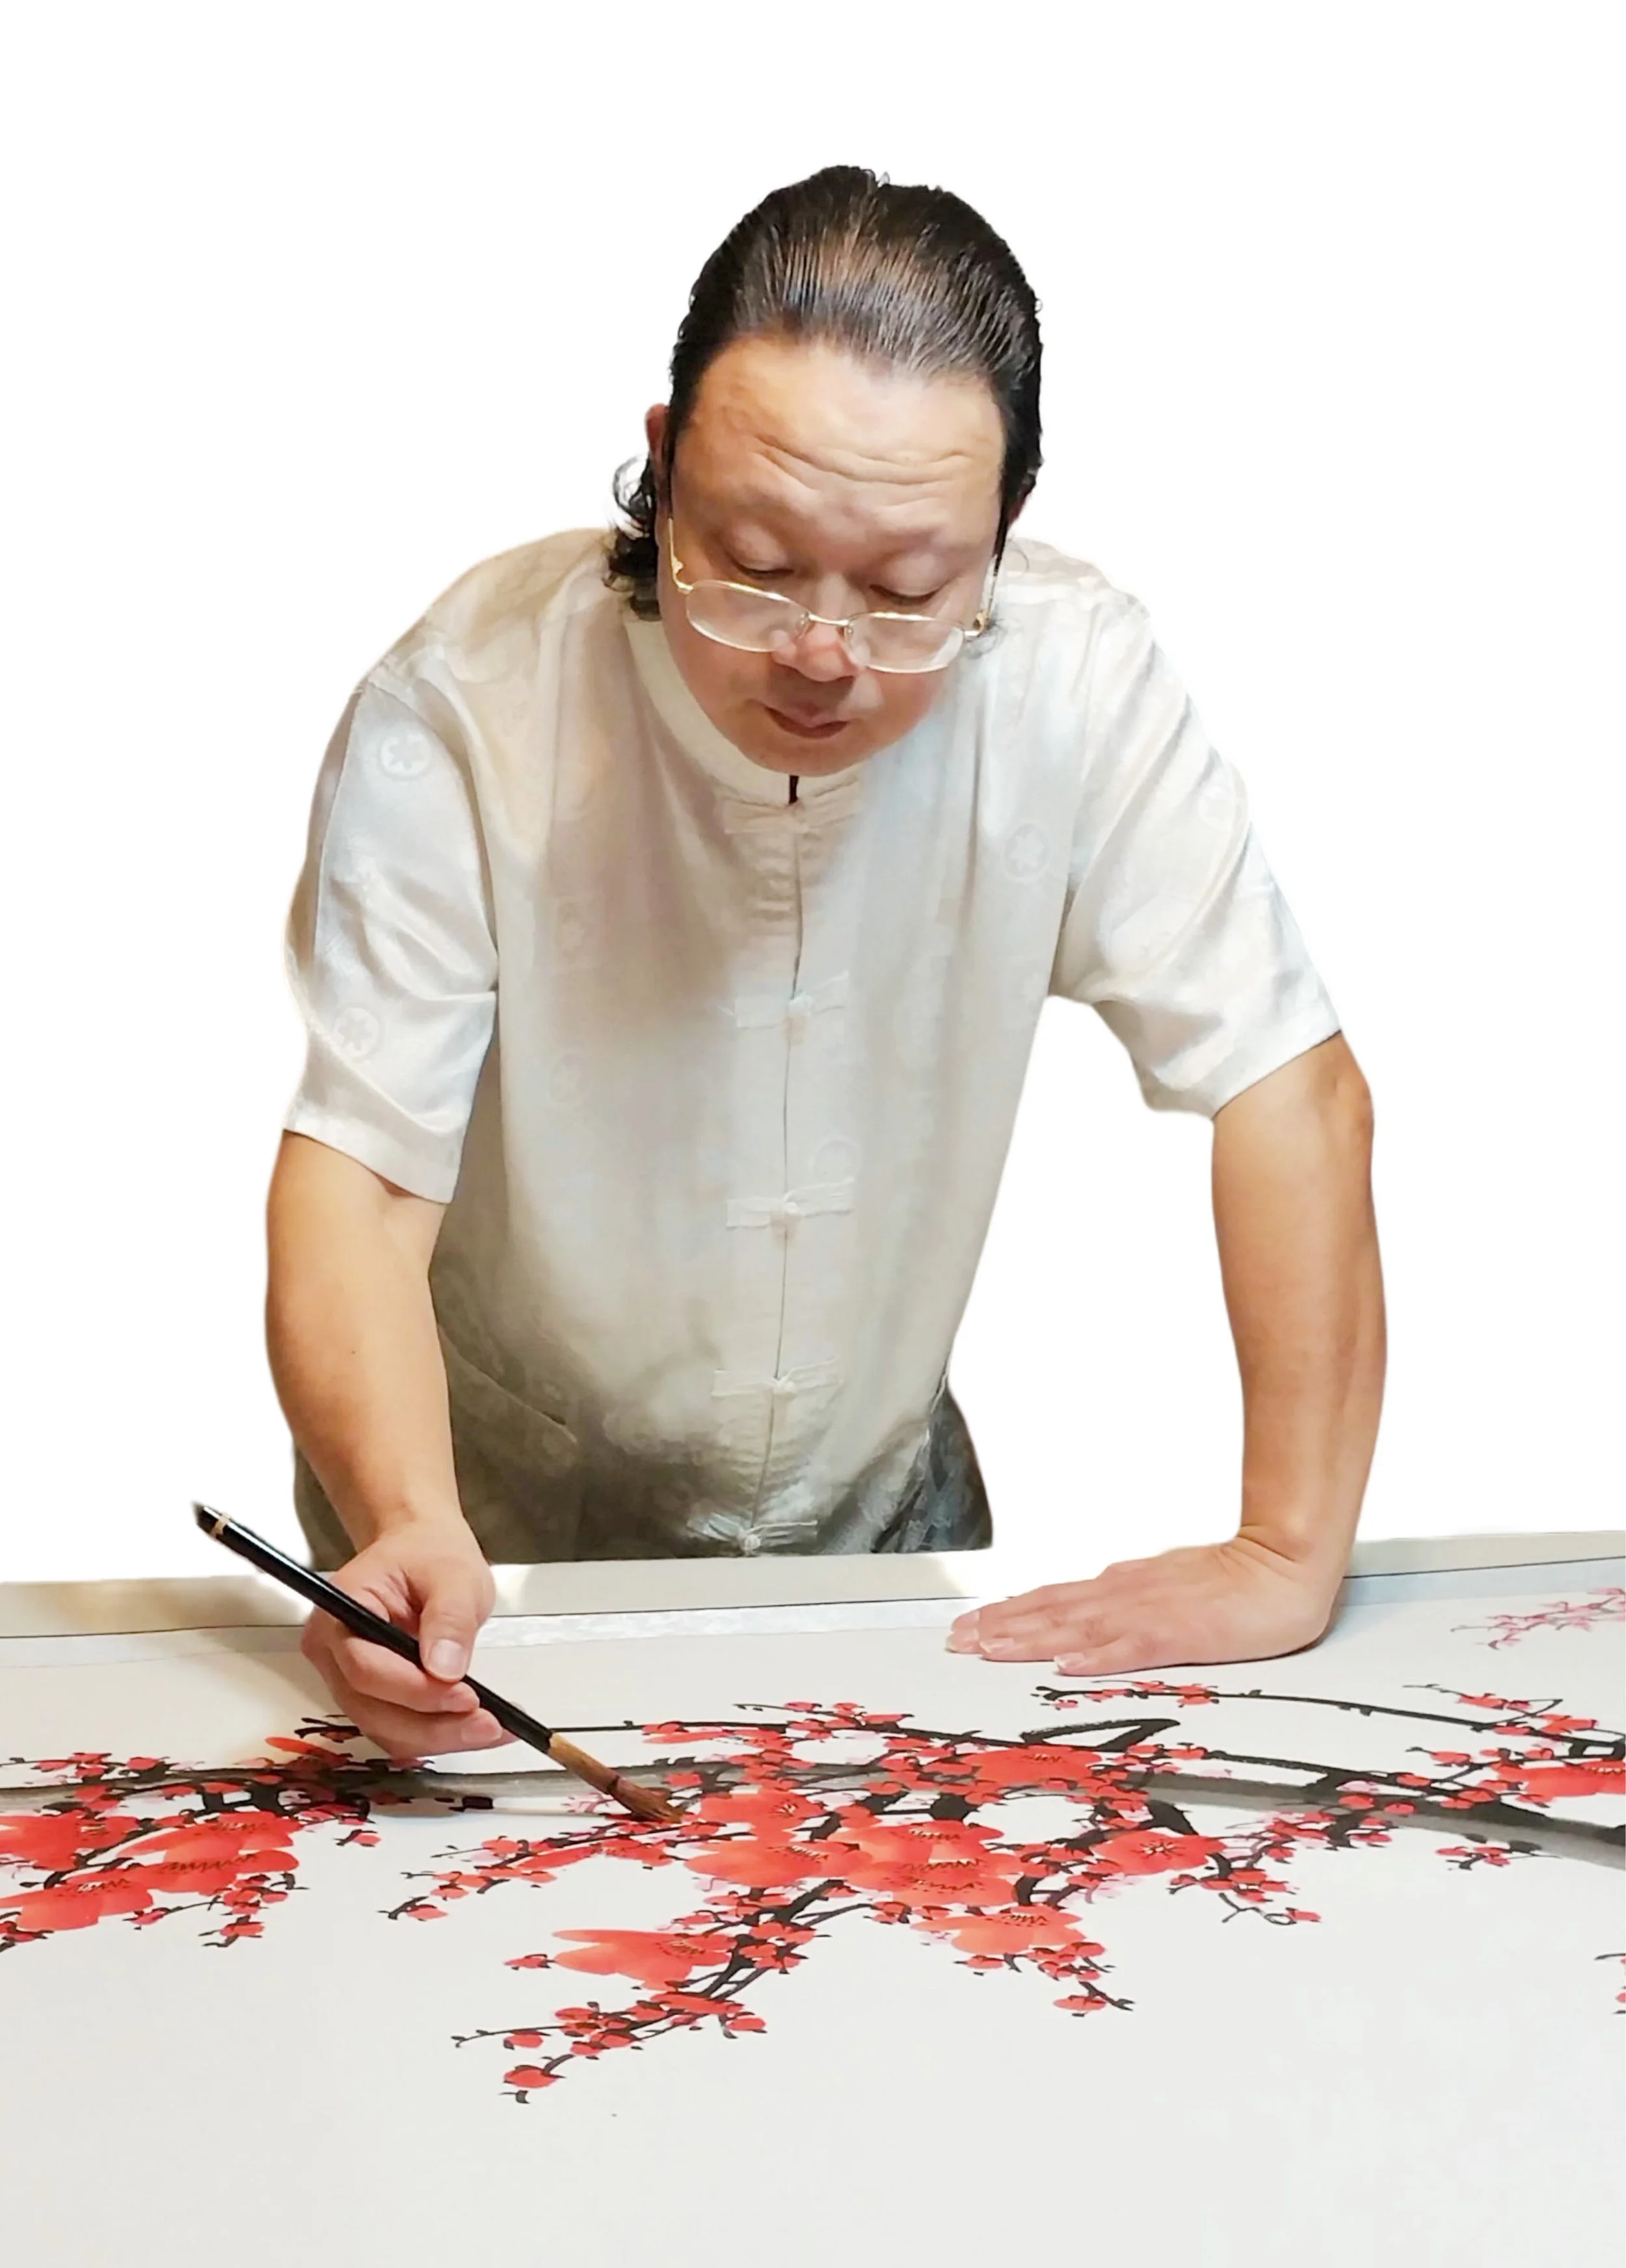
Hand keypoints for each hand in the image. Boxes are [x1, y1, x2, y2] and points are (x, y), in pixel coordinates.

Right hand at [300, 1521, 511, 1756]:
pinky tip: (472, 1726)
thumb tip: (445, 1668)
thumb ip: (449, 1618)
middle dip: (432, 1725)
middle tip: (487, 1725)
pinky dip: (434, 1732)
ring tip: (488, 1728)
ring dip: (436, 1736)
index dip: (414, 1691)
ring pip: (384, 1727)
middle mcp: (333, 1649)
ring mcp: (347, 1676)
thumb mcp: (454, 1574)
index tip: (465, 1697)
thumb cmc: (429, 1553)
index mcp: (341, 1608)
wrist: (422, 1548)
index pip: (366, 1668)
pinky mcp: (369, 1694)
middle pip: (372, 1709)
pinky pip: (396, 1726)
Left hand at [946, 1536, 1338, 1675]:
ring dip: (1029, 1638)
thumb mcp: (1171, 1583)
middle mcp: (1129, 1594)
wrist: (1286, 1564)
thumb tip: (1092, 1597)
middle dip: (1001, 1627)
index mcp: (1126, 1585)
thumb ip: (1131, 1594)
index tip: (971, 1624)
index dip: (1010, 1613)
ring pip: (1078, 1626)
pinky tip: (1067, 1663)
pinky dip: (1097, 1654)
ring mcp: (1153, 1612)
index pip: (1056, 1599)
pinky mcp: (1183, 1633)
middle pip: (1053, 1611)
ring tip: (988, 1648)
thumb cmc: (1237, 1576)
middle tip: (957, 1640)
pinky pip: (1133, 1646)